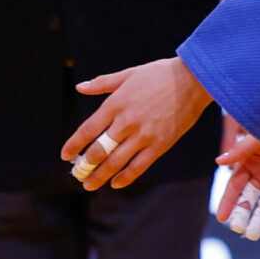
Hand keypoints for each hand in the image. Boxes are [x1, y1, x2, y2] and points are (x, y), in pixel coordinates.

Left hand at [62, 58, 211, 190]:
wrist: (194, 80)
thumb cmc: (160, 73)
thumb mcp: (128, 73)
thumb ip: (102, 83)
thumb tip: (80, 87)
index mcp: (116, 103)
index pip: (87, 130)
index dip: (74, 145)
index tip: (65, 156)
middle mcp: (127, 122)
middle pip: (99, 150)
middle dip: (85, 165)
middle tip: (77, 174)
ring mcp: (144, 135)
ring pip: (116, 162)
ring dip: (100, 176)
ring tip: (89, 184)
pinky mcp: (160, 145)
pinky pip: (139, 166)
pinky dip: (125, 177)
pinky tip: (115, 183)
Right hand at [216, 114, 259, 237]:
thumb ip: (241, 150)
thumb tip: (218, 162)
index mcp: (250, 163)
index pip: (235, 186)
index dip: (228, 202)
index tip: (222, 217)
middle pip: (249, 199)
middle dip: (242, 214)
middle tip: (236, 228)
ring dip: (259, 219)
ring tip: (252, 234)